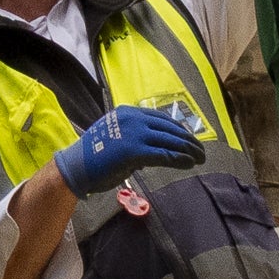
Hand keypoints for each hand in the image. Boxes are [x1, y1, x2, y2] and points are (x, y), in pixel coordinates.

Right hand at [53, 102, 208, 197]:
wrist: (76, 166)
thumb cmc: (93, 155)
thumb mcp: (115, 136)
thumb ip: (134, 138)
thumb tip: (153, 151)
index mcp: (129, 112)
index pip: (162, 119)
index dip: (179, 129)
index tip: (190, 138)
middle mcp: (134, 119)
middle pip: (170, 128)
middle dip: (189, 140)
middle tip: (201, 150)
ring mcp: (135, 134)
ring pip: (171, 140)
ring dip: (188, 150)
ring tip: (200, 158)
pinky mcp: (135, 151)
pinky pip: (164, 154)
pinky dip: (179, 159)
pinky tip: (188, 163)